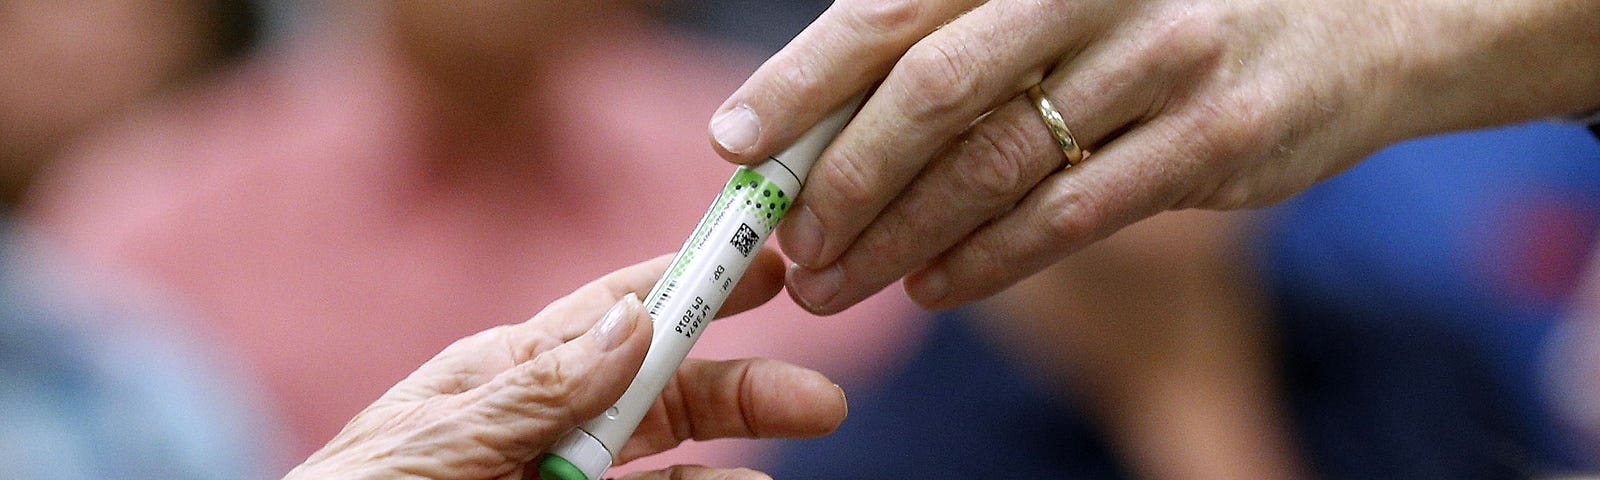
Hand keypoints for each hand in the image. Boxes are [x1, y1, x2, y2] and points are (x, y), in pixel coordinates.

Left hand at [286, 247, 845, 479]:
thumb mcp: (432, 438)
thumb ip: (533, 388)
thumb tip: (633, 321)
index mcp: (504, 374)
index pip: (613, 315)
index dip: (692, 285)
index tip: (762, 260)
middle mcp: (541, 425)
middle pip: (661, 393)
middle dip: (741, 386)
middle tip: (816, 396)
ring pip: (666, 463)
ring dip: (730, 455)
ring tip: (784, 459)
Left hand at [710, 0, 1599, 312]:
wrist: (1362, 21)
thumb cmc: (1173, 8)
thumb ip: (961, 39)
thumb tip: (824, 124)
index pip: (889, 11)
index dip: (801, 80)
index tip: (736, 144)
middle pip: (930, 90)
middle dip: (842, 180)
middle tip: (789, 245)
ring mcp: (1162, 58)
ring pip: (993, 165)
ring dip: (899, 238)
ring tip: (841, 284)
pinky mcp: (1215, 139)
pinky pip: (1070, 215)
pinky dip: (986, 260)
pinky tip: (934, 286)